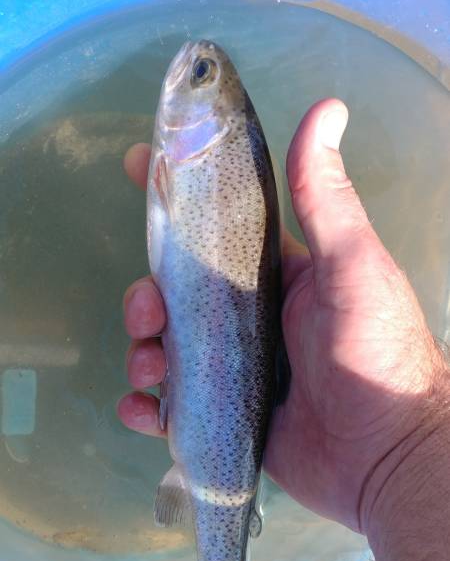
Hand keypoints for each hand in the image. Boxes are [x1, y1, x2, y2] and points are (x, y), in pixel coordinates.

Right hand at [118, 101, 447, 534]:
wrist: (387, 454)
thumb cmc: (376, 351)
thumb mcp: (352, 265)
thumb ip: (325, 197)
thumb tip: (327, 107)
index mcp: (273, 277)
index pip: (214, 229)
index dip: (175, 200)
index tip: (139, 167)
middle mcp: (248, 320)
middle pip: (175, 295)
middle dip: (147, 298)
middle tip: (149, 312)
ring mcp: (232, 371)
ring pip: (164, 349)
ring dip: (142, 353)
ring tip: (151, 371)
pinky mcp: (223, 417)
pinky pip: (169, 407)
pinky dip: (146, 407)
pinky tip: (145, 410)